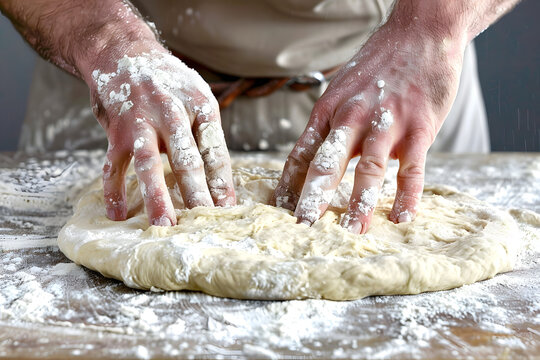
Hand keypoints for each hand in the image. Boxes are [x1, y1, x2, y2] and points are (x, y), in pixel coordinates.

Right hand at [88, 42, 234, 225]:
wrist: (123, 52)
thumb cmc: (170, 84)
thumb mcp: (198, 98)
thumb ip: (206, 136)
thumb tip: (220, 183)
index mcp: (200, 106)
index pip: (215, 152)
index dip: (222, 182)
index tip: (227, 209)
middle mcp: (171, 112)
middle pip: (187, 160)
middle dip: (197, 194)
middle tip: (205, 221)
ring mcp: (140, 121)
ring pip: (149, 164)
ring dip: (156, 196)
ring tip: (165, 224)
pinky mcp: (115, 131)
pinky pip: (112, 165)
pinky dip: (113, 190)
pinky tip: (117, 214)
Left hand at [273, 12, 465, 233]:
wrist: (420, 34)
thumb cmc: (378, 66)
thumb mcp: (341, 90)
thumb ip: (330, 125)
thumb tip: (315, 159)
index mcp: (328, 110)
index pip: (302, 153)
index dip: (289, 183)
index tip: (280, 209)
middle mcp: (351, 117)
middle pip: (326, 163)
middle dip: (312, 197)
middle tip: (301, 226)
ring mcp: (385, 123)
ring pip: (367, 169)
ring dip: (358, 204)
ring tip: (350, 232)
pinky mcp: (419, 127)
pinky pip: (411, 168)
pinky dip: (406, 195)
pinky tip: (401, 216)